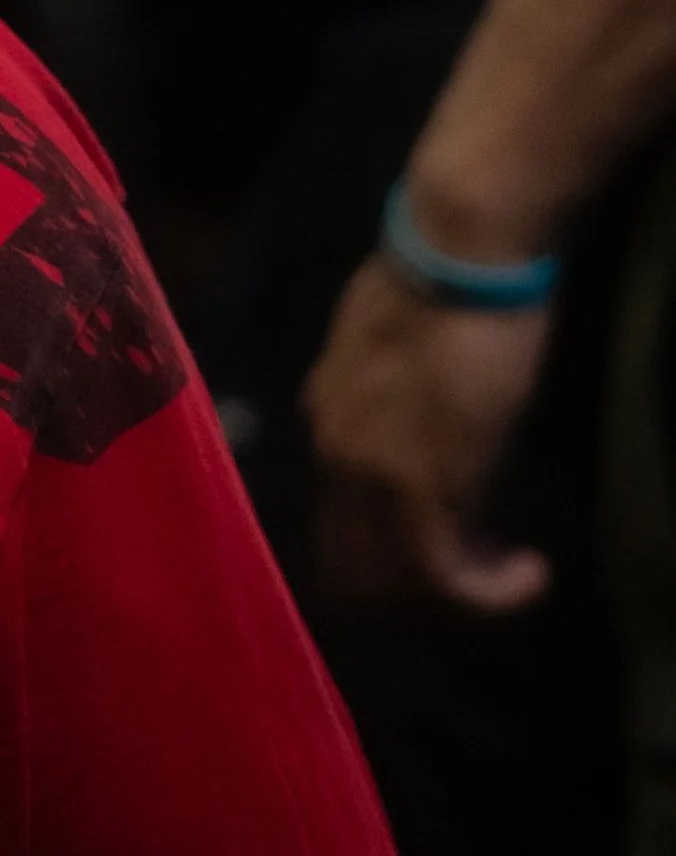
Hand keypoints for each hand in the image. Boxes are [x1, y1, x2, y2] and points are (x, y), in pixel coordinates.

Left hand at [302, 252, 552, 612]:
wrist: (458, 254)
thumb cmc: (446, 284)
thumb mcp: (406, 354)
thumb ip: (402, 404)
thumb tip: (433, 441)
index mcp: (325, 414)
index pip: (336, 519)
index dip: (395, 549)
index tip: (463, 540)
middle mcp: (331, 451)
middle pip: (350, 568)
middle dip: (417, 594)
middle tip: (484, 573)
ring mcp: (368, 472)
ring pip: (389, 587)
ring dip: (458, 601)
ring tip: (513, 574)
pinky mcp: (419, 486)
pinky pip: (438, 578)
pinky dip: (487, 595)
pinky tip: (530, 573)